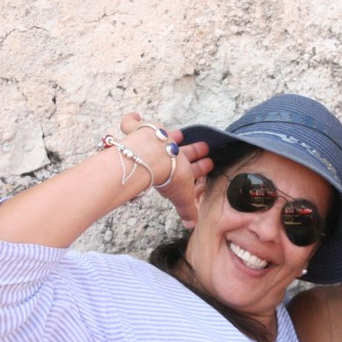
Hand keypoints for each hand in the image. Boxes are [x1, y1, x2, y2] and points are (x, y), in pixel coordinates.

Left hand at [119, 113, 212, 227]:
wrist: (152, 159)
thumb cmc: (169, 175)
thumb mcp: (182, 196)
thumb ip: (187, 210)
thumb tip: (192, 225)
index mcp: (183, 165)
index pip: (194, 168)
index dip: (201, 167)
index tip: (209, 163)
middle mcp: (172, 150)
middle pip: (184, 150)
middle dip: (195, 150)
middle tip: (204, 146)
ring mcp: (156, 139)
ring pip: (166, 136)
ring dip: (171, 135)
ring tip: (178, 133)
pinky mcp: (140, 130)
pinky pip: (133, 122)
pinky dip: (132, 118)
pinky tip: (134, 115)